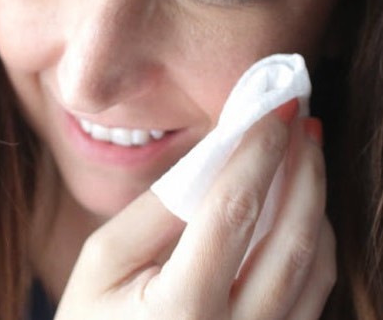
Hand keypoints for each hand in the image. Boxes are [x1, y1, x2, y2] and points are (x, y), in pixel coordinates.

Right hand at [54, 107, 335, 319]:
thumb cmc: (93, 319)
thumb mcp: (105, 259)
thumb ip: (156, 209)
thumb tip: (212, 160)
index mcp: (181, 310)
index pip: (232, 210)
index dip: (258, 151)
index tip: (274, 109)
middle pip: (291, 239)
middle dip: (305, 169)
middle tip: (303, 122)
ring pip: (315, 265)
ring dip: (314, 200)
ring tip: (306, 155)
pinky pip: (314, 291)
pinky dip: (314, 240)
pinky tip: (299, 207)